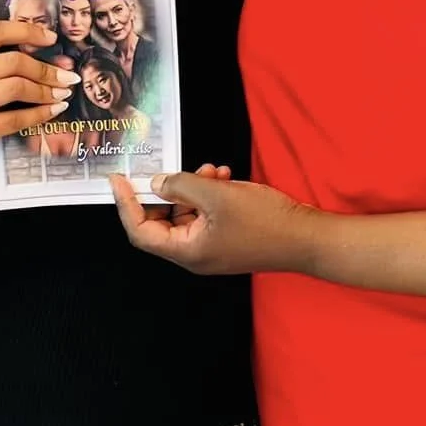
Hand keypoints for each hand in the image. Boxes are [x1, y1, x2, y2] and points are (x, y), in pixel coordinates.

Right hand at [0, 20, 80, 195]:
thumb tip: (44, 44)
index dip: (28, 32)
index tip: (52, 38)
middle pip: (12, 62)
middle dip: (46, 68)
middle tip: (67, 75)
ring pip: (17, 87)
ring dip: (46, 90)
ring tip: (61, 92)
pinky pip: (16, 118)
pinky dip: (40, 113)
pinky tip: (52, 109)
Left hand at [110, 170, 314, 274]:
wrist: (307, 238)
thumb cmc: (268, 223)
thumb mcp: (218, 194)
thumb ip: (181, 185)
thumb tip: (157, 183)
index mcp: (187, 252)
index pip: (140, 232)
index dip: (125, 205)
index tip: (118, 181)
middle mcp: (195, 255)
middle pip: (161, 223)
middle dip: (167, 192)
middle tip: (175, 170)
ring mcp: (211, 249)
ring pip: (185, 215)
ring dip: (192, 189)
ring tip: (211, 171)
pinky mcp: (226, 240)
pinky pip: (205, 216)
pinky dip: (209, 196)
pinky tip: (223, 179)